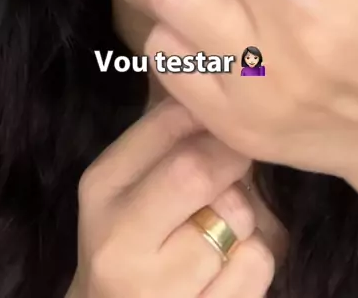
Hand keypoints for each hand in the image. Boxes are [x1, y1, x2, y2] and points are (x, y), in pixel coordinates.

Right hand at [66, 99, 273, 297]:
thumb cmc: (129, 244)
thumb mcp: (126, 189)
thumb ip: (165, 142)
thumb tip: (220, 80)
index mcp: (101, 188)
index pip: (165, 123)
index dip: (209, 115)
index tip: (226, 118)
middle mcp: (118, 241)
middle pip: (197, 170)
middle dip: (231, 160)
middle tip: (238, 165)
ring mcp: (157, 290)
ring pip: (237, 219)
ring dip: (244, 217)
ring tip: (221, 228)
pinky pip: (256, 265)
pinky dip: (254, 259)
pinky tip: (226, 268)